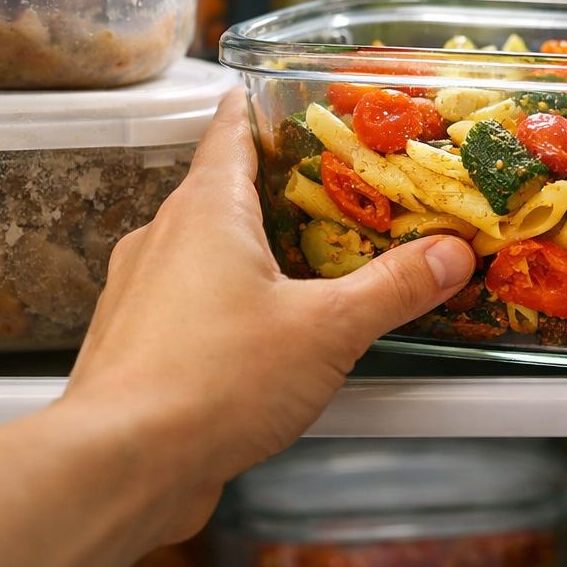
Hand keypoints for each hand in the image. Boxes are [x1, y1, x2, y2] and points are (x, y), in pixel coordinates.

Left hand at [60, 91, 475, 543]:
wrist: (118, 467)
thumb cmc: (208, 382)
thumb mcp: (326, 330)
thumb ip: (393, 288)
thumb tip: (447, 255)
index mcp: (206, 208)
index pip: (234, 125)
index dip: (271, 106)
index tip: (307, 99)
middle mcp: (163, 237)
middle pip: (226, 188)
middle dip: (284, 190)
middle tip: (342, 194)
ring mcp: (142, 291)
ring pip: (206, 250)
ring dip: (257, 253)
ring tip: (315, 271)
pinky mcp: (138, 343)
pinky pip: (191, 303)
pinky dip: (230, 305)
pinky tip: (267, 340)